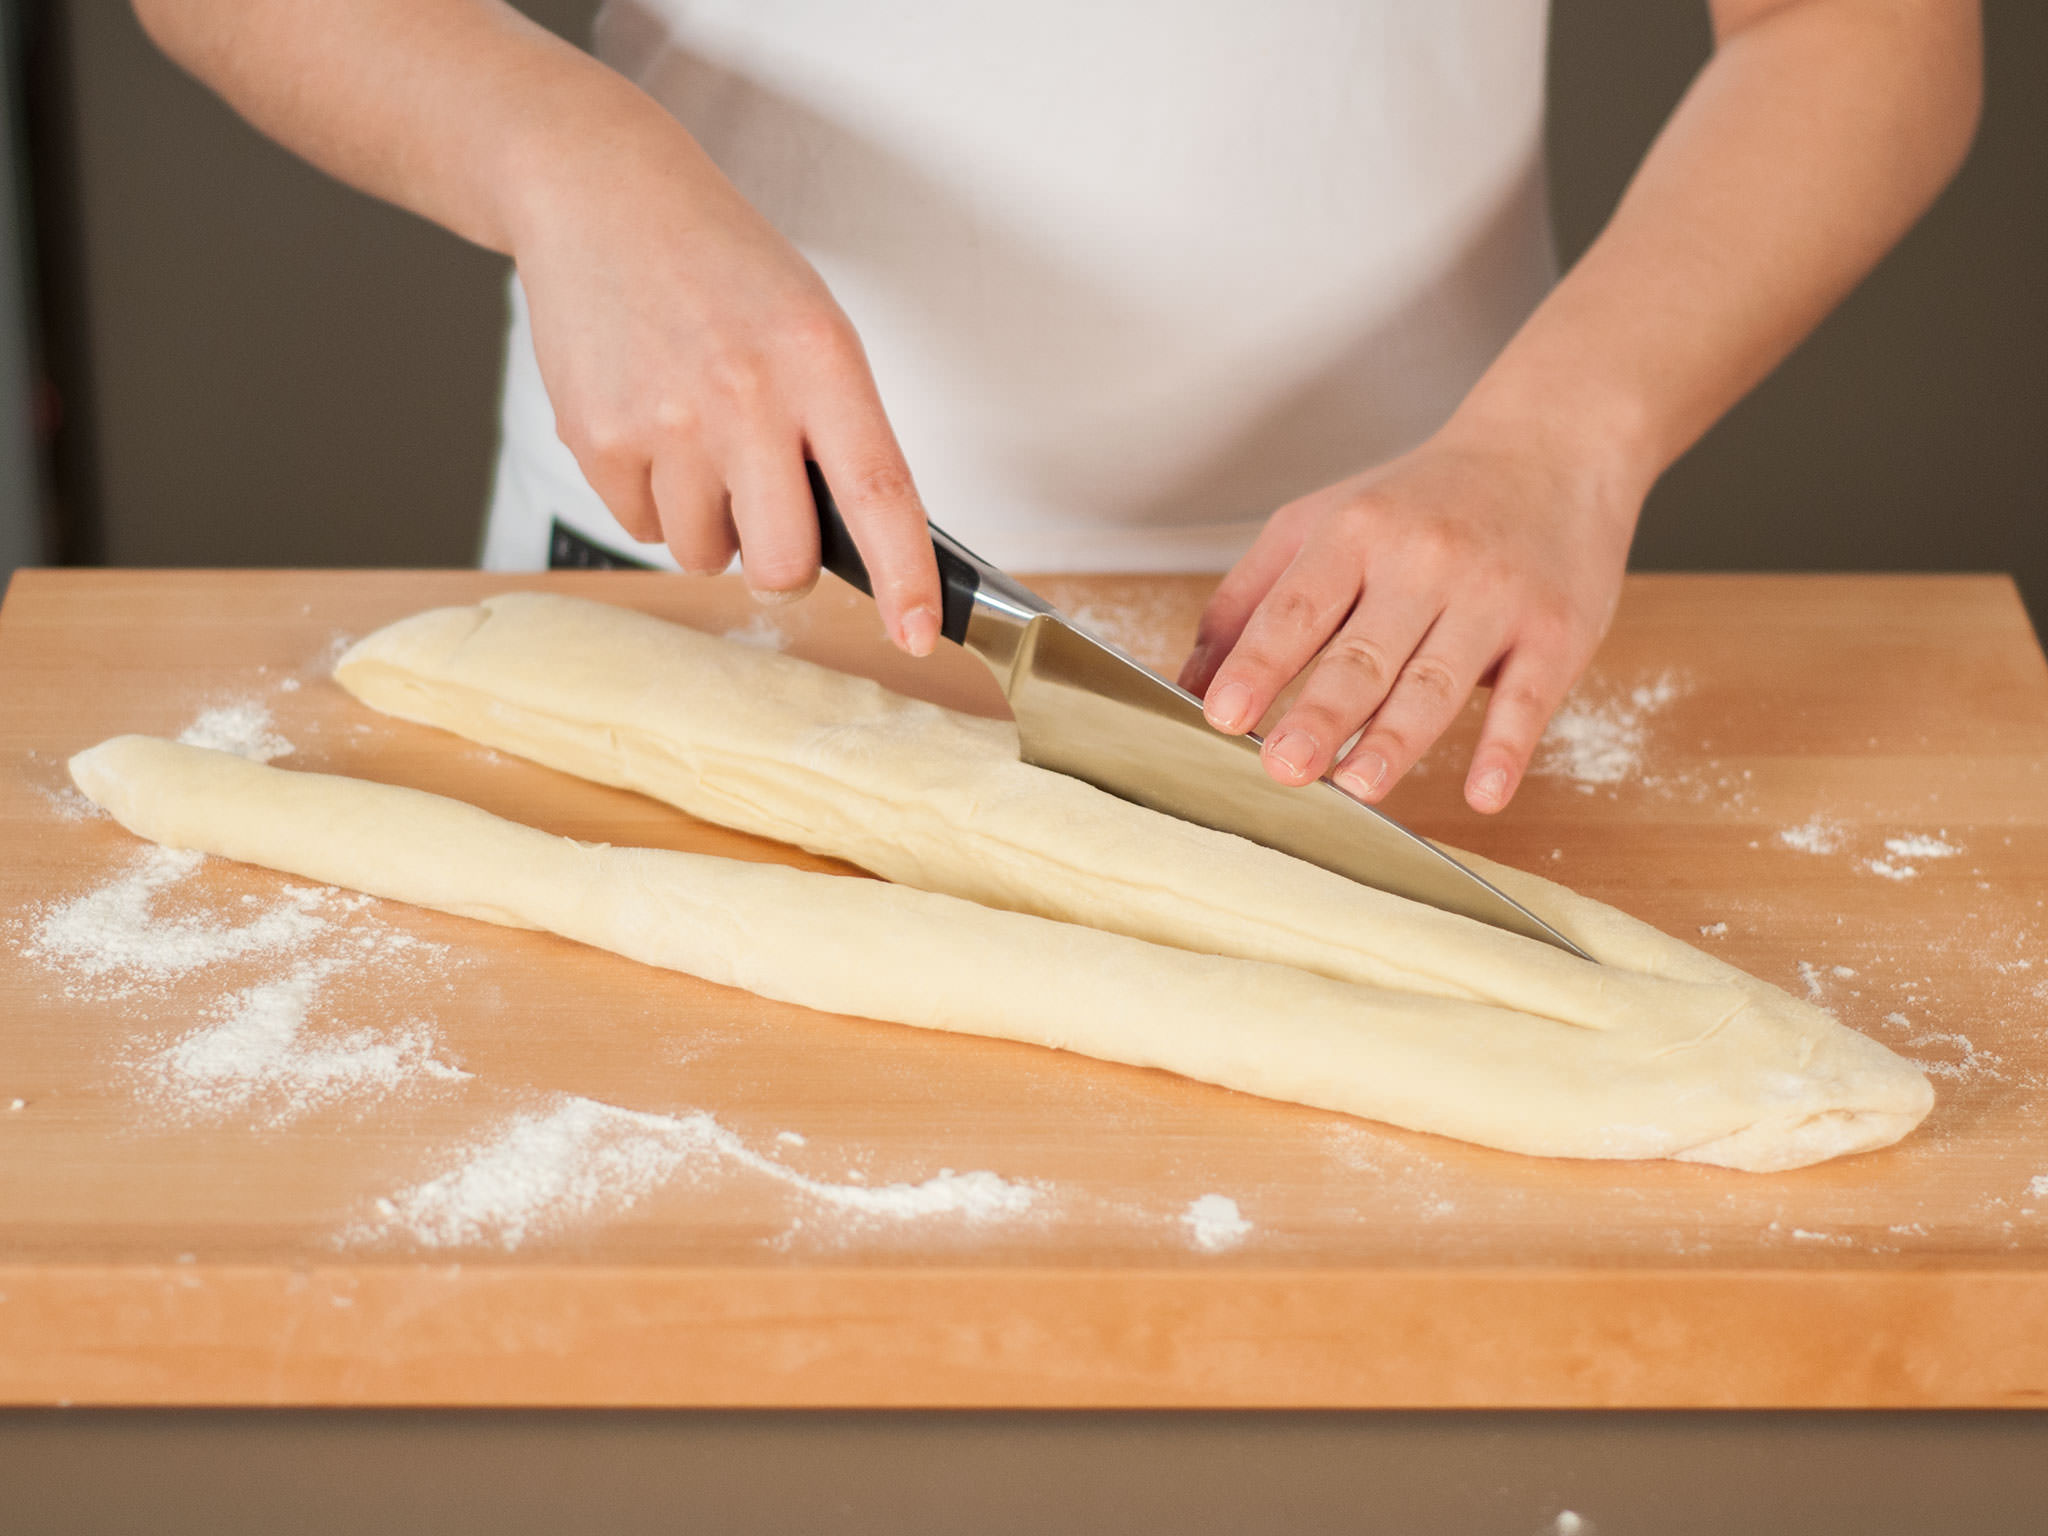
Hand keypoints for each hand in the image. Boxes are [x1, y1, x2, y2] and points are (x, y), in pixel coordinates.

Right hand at [508, 110, 942, 652]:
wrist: (602, 196)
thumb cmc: (721, 268)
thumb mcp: (810, 327)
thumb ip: (839, 430)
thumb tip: (860, 549)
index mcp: (819, 361)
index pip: (879, 494)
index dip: (906, 578)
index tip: (917, 633)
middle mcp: (746, 395)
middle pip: (783, 561)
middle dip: (781, 566)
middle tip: (769, 518)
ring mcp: (666, 421)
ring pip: (706, 556)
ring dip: (710, 525)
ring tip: (697, 438)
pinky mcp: (598, 439)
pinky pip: (642, 529)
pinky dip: (652, 500)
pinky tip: (650, 425)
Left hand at [1178, 426, 1636, 813]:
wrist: (1550, 446)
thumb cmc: (1417, 501)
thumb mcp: (1321, 524)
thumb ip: (1250, 601)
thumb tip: (1188, 686)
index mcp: (1355, 534)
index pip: (1297, 607)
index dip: (1259, 663)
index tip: (1222, 713)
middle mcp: (1423, 562)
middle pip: (1363, 652)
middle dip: (1320, 712)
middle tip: (1283, 767)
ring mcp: (1493, 598)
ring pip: (1436, 681)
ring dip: (1396, 740)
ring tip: (1358, 787)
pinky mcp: (1555, 634)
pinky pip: (1529, 699)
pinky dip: (1506, 749)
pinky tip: (1484, 793)